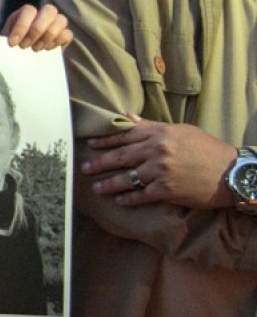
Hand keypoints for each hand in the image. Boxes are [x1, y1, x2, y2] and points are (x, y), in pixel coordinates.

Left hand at [1, 3, 71, 50]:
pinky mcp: (64, 36)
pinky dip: (58, 42)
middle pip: (49, 10)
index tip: (13, 43)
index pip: (29, 10)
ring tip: (35, 49)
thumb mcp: (6, 41)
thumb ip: (7, 39)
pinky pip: (68, 34)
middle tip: (25, 46)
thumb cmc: (12, 46)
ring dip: (48, 36)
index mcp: (26, 13)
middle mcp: (43, 14)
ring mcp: (56, 24)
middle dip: (37, 29)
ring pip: (61, 20)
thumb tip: (8, 44)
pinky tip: (47, 50)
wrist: (21, 57)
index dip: (22, 26)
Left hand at [80, 116, 236, 209]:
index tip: (90, 144)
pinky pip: (141, 195)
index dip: (105, 140)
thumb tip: (127, 116)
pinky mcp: (166, 190)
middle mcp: (157, 150)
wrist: (232, 173)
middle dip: (100, 162)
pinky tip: (118, 200)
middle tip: (85, 167)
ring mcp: (161, 171)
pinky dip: (128, 199)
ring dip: (109, 183)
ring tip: (96, 187)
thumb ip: (152, 126)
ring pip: (127, 178)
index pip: (125, 135)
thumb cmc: (208, 149)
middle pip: (121, 156)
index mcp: (160, 134)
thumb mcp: (181, 131)